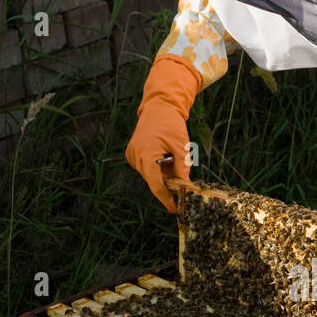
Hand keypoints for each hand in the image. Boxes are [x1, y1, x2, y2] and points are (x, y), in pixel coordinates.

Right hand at [125, 56, 199, 212]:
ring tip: (172, 158)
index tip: (175, 209)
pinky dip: (156, 167)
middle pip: (152, 180)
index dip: (165, 198)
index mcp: (146, 154)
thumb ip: (182, 168)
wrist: (158, 108)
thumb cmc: (171, 125)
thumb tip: (185, 188)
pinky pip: (146, 167)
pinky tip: (163, 156)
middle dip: (167, 185)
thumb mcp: (181, 146)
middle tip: (182, 187)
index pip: (155, 184)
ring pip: (150, 175)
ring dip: (162, 174)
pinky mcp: (132, 154)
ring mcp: (132, 155)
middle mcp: (135, 156)